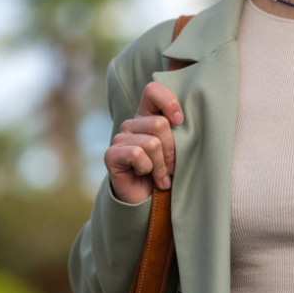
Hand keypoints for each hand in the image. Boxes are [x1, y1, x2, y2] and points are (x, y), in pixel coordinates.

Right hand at [103, 82, 183, 204]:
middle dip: (171, 150)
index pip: (153, 91)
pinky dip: (147, 169)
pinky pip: (137, 155)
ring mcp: (119, 138)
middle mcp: (132, 124)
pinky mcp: (111, 155)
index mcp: (147, 116)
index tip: (180, 121)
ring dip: (161, 165)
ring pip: (152, 143)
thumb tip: (182, 121)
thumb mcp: (176, 148)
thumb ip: (178, 131)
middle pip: (160, 124)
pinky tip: (144, 175)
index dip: (169, 102)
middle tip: (171, 167)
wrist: (146, 201)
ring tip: (161, 176)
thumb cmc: (166, 172)